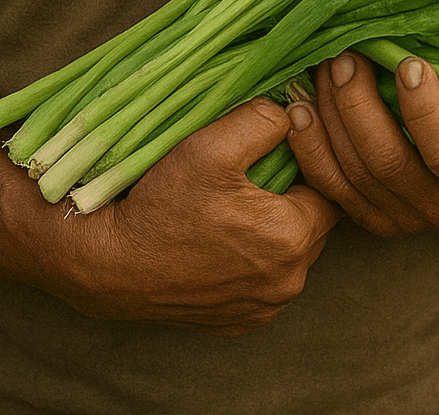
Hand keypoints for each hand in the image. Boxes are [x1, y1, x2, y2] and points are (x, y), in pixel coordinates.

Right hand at [63, 97, 339, 335]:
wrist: (110, 264)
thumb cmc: (162, 202)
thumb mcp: (212, 145)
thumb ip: (264, 121)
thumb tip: (292, 115)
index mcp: (292, 236)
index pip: (328, 190)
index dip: (307, 166)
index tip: (280, 153)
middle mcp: (288, 283)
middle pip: (311, 225)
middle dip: (292, 199)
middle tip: (255, 177)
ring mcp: (261, 309)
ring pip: (289, 258)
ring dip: (272, 233)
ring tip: (234, 208)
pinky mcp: (236, 324)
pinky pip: (261, 285)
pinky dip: (250, 264)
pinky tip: (220, 242)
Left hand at [285, 52, 438, 237]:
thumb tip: (423, 27)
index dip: (424, 109)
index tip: (411, 64)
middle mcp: (438, 207)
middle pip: (388, 160)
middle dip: (360, 104)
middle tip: (347, 58)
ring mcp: (400, 217)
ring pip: (356, 170)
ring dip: (332, 116)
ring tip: (322, 71)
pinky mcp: (369, 217)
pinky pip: (332, 187)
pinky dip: (311, 147)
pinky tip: (300, 111)